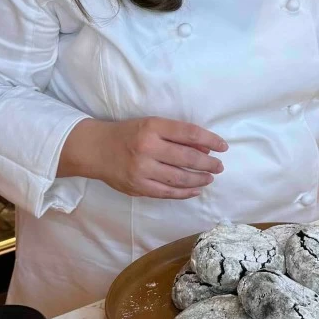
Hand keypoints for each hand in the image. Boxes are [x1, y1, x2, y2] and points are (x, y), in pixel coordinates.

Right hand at [58, 116, 227, 198]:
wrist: (96, 149)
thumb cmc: (127, 134)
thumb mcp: (151, 125)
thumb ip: (176, 135)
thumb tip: (205, 147)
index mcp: (152, 127)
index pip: (189, 133)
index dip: (210, 140)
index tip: (223, 146)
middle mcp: (147, 148)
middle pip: (187, 157)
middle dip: (208, 163)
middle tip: (219, 166)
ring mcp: (142, 170)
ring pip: (179, 178)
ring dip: (199, 179)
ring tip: (210, 177)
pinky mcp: (138, 187)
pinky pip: (167, 193)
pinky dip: (184, 192)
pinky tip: (195, 190)